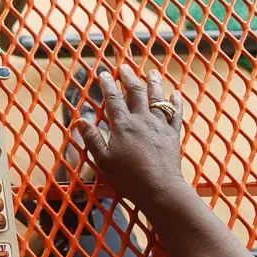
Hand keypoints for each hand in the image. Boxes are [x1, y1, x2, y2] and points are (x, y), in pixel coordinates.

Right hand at [74, 65, 186, 208]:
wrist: (160, 189)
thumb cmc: (128, 178)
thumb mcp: (103, 160)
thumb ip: (92, 139)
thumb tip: (80, 121)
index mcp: (123, 125)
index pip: (113, 99)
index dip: (107, 85)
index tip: (103, 73)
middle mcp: (142, 120)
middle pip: (136, 92)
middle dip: (129, 78)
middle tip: (124, 67)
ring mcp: (160, 126)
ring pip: (157, 99)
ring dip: (154, 83)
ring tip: (152, 72)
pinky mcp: (173, 135)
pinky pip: (176, 114)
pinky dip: (176, 103)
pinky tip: (175, 94)